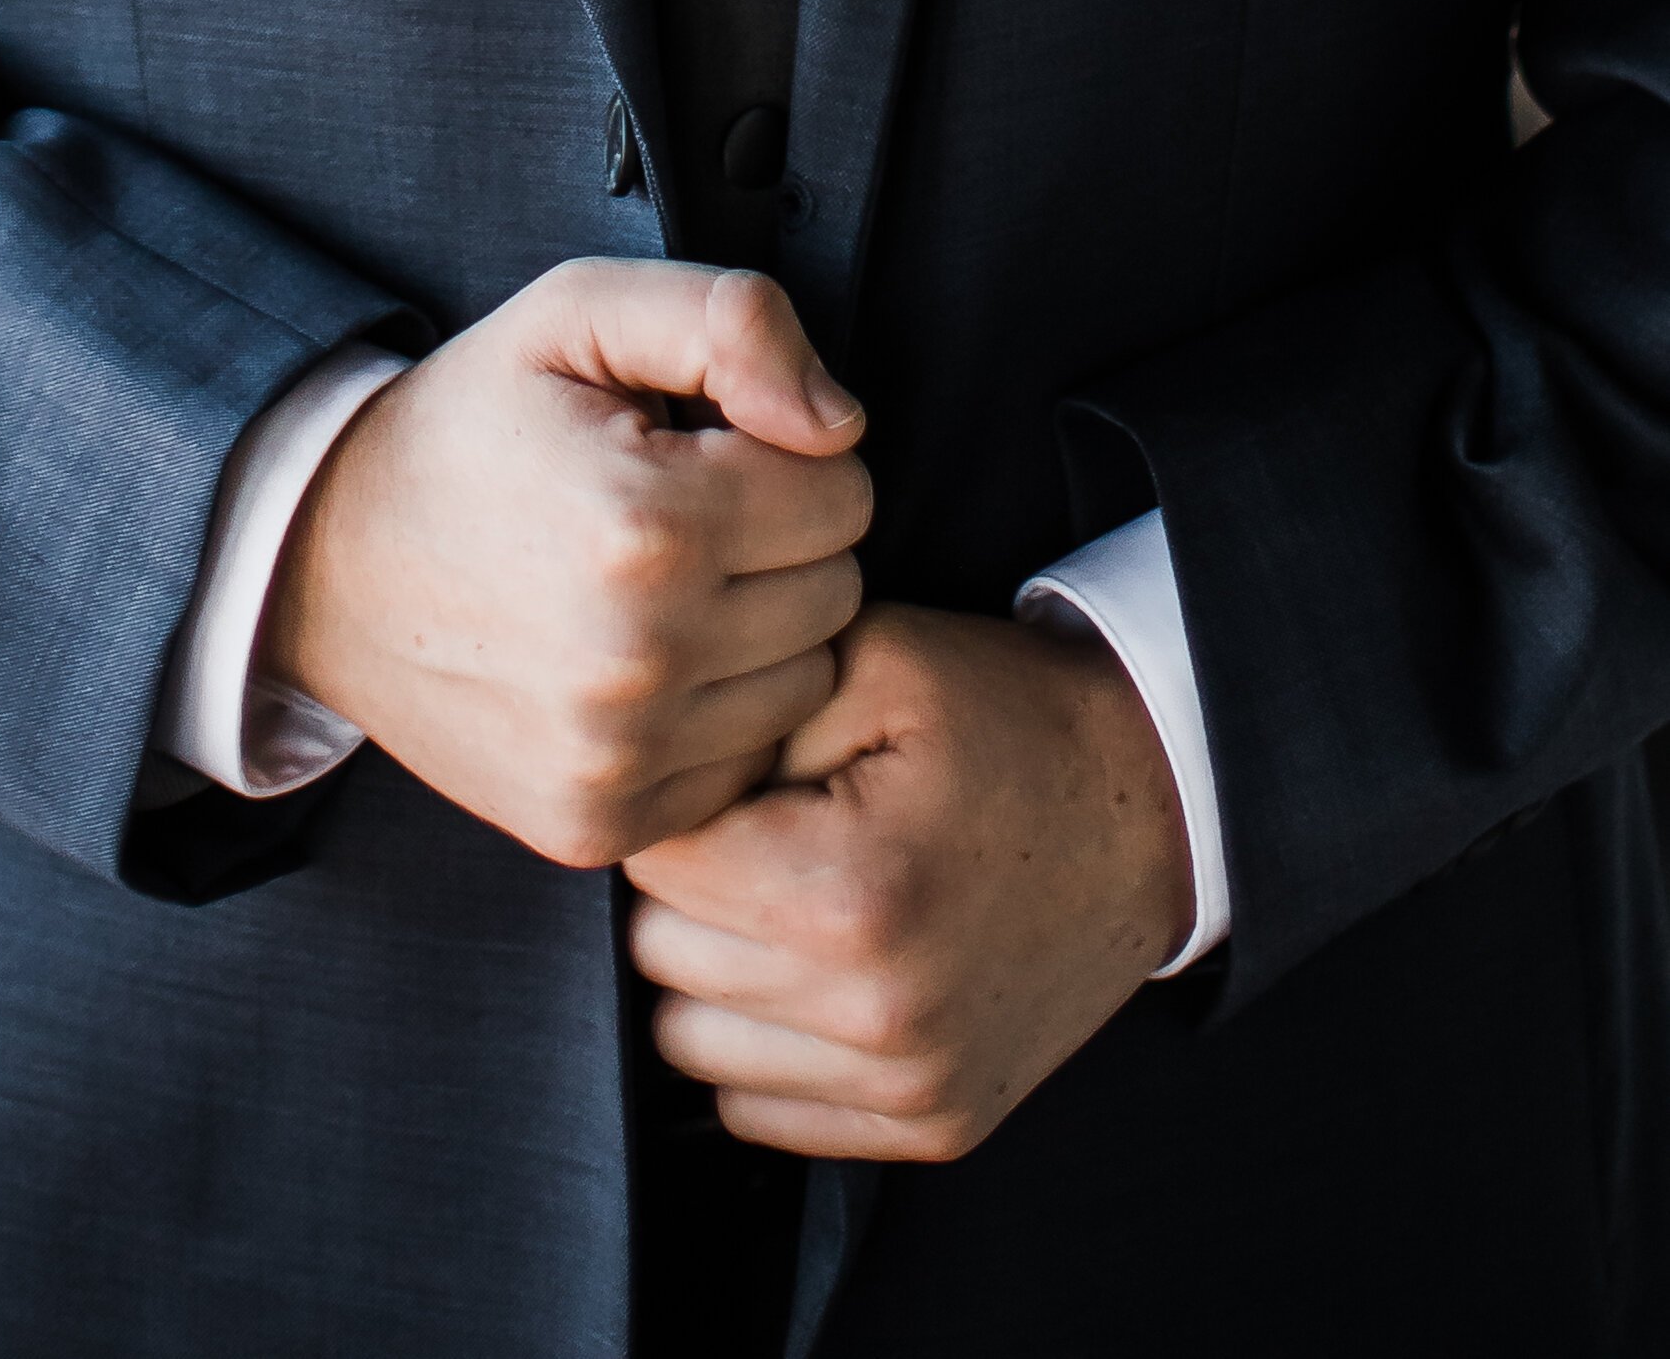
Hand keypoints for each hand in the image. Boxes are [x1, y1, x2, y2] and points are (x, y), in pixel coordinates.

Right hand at [261, 262, 871, 868]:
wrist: (324, 562)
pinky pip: (743, 767)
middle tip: (678, 513)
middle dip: (778, 541)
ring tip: (656, 586)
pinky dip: (712, 716)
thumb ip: (730, 322)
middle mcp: (639, 657)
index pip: (844, 492)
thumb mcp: (577, 313)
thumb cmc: (468, 427)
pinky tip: (639, 663)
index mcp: (648, 521)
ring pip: (804, 686)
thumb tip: (840, 422)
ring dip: (756, 632)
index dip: (782, 454)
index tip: (701, 447)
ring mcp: (616, 757)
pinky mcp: (597, 825)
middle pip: (836, 594)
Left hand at [624, 603, 1191, 1161]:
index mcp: (847, 891)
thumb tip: (642, 777)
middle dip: (690, 882)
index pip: (652, 861)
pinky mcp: (930, 1128)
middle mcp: (874, 1014)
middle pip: (657, 953)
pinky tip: (821, 967)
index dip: (678, 798)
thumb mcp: (871, 659)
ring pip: (688, 1042)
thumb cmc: (996, 719)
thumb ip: (743, 713)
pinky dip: (764, 1043)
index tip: (731, 773)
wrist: (1146, 808)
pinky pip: (754, 1110)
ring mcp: (907, 1086)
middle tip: (762, 827)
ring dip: (714, 970)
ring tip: (786, 895)